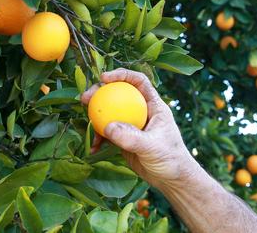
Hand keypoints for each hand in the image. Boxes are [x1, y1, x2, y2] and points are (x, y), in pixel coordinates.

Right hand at [81, 68, 197, 188]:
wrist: (172, 180)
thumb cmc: (171, 159)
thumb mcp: (152, 147)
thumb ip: (131, 137)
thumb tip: (107, 127)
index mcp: (153, 105)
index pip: (139, 81)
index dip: (122, 75)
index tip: (104, 78)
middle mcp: (141, 111)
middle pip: (119, 93)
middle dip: (100, 92)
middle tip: (85, 97)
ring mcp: (132, 124)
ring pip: (110, 112)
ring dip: (95, 114)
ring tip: (84, 119)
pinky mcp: (124, 138)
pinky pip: (107, 133)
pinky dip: (99, 137)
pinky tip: (93, 147)